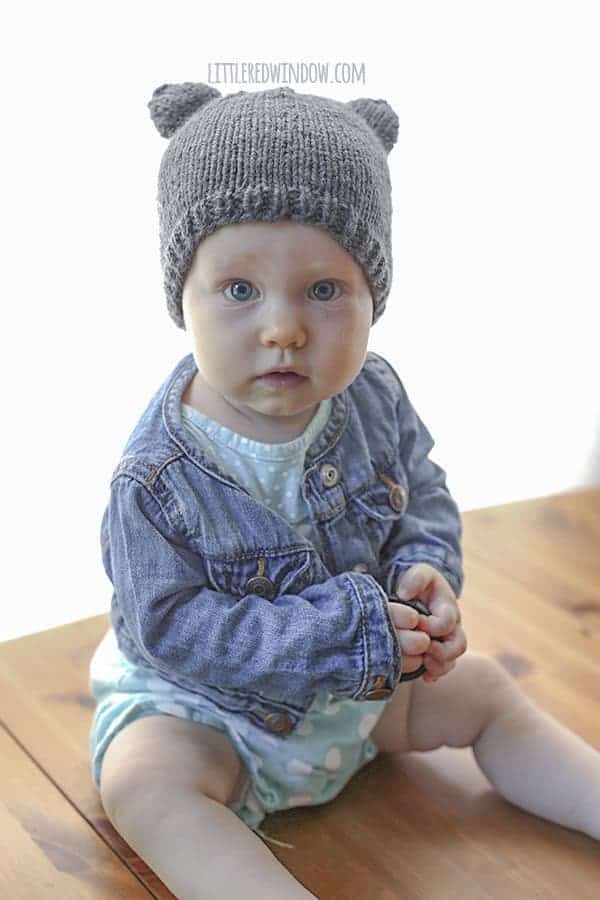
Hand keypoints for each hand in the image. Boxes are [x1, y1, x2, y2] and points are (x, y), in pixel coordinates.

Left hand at [394, 563, 466, 682]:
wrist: (419, 592)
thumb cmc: (419, 582)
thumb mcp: (418, 573)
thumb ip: (415, 578)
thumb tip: (404, 594)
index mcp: (448, 608)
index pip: (446, 622)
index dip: (431, 626)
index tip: (415, 623)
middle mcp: (452, 626)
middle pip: (458, 645)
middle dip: (441, 652)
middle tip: (423, 651)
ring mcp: (447, 641)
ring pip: (452, 660)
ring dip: (439, 666)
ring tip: (424, 666)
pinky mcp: (438, 653)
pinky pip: (442, 668)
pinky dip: (435, 675)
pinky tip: (425, 678)